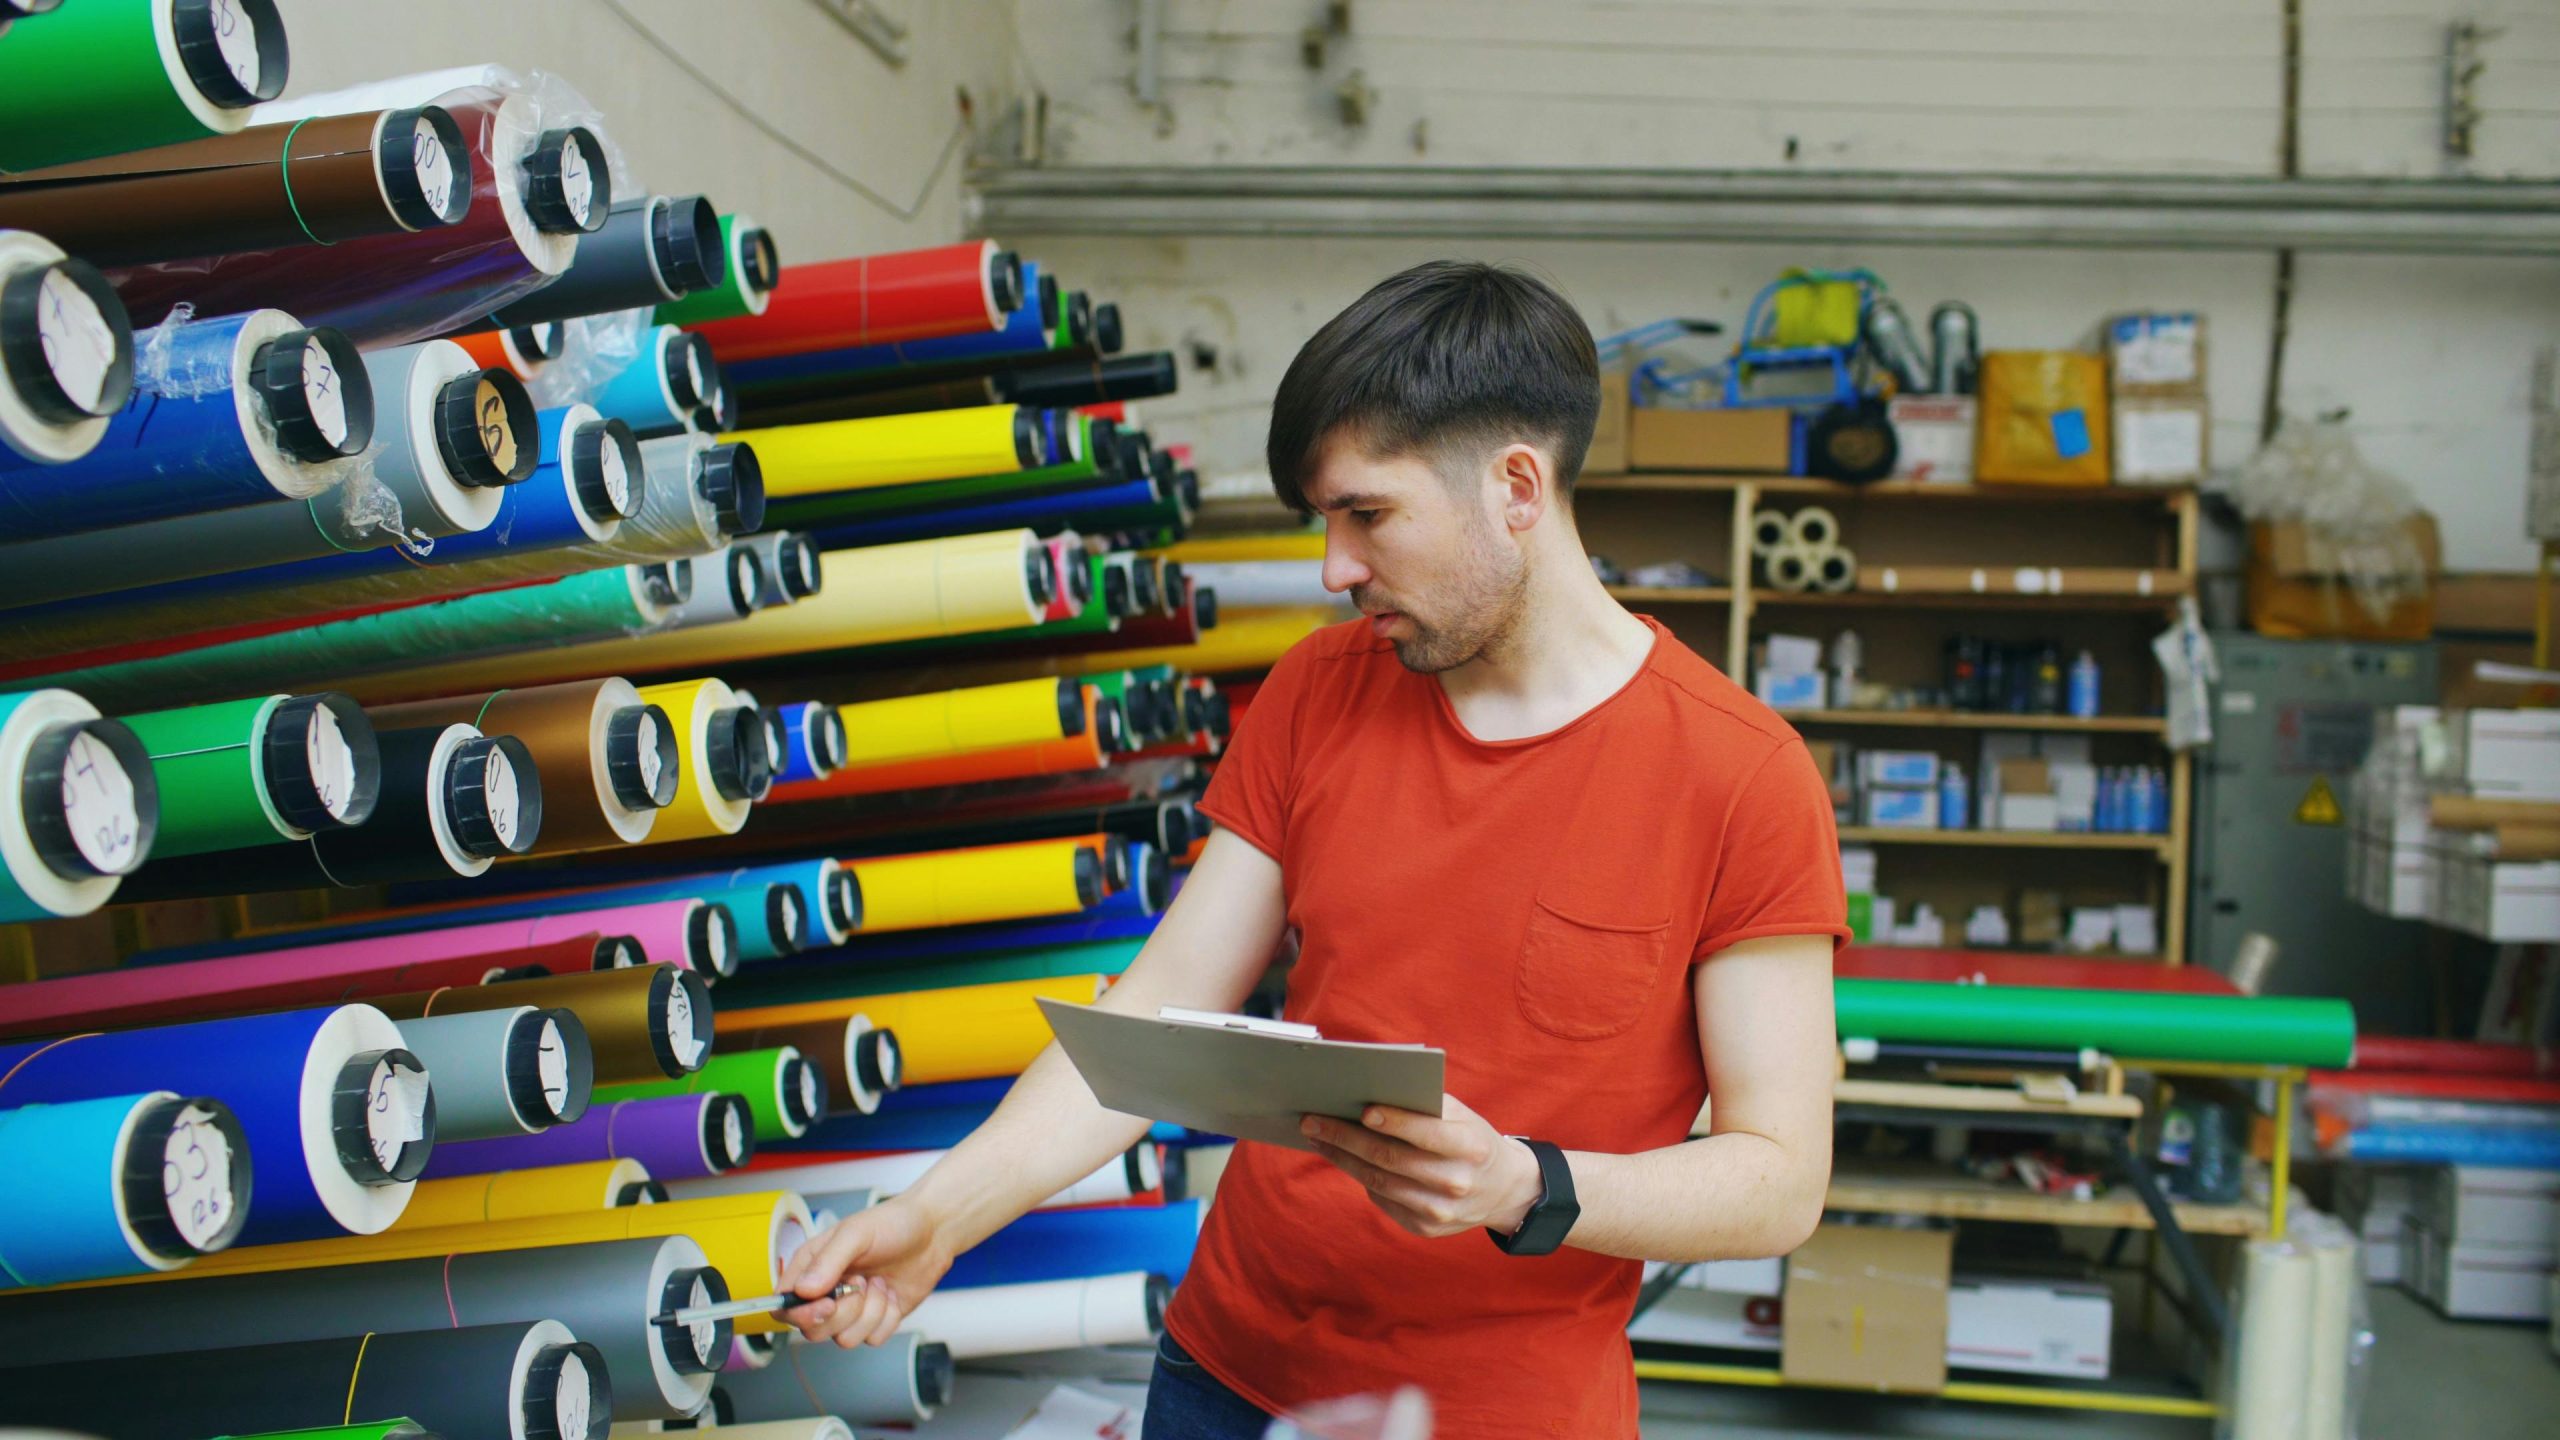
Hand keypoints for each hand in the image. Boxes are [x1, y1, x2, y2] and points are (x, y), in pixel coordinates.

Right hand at [776, 1195, 952, 1348]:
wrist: (933, 1231)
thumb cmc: (892, 1223)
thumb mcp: (856, 1233)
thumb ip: (828, 1261)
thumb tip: (803, 1290)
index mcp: (811, 1268)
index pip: (784, 1305)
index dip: (799, 1314)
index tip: (826, 1304)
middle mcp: (827, 1292)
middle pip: (812, 1331)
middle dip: (842, 1314)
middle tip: (861, 1283)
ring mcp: (851, 1310)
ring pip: (844, 1339)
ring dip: (870, 1312)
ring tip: (879, 1282)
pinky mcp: (876, 1320)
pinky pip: (874, 1339)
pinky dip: (888, 1318)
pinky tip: (892, 1293)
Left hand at [1301, 1093, 1544, 1239]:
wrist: (1502, 1190)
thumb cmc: (1471, 1140)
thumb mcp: (1462, 1116)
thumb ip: (1424, 1104)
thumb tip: (1369, 1092)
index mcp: (1471, 1147)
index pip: (1426, 1133)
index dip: (1393, 1121)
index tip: (1362, 1109)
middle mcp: (1456, 1182)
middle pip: (1390, 1158)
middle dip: (1345, 1137)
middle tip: (1312, 1121)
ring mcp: (1439, 1211)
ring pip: (1378, 1181)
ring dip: (1342, 1157)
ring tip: (1317, 1137)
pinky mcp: (1425, 1228)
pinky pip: (1382, 1199)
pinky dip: (1359, 1175)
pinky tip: (1342, 1157)